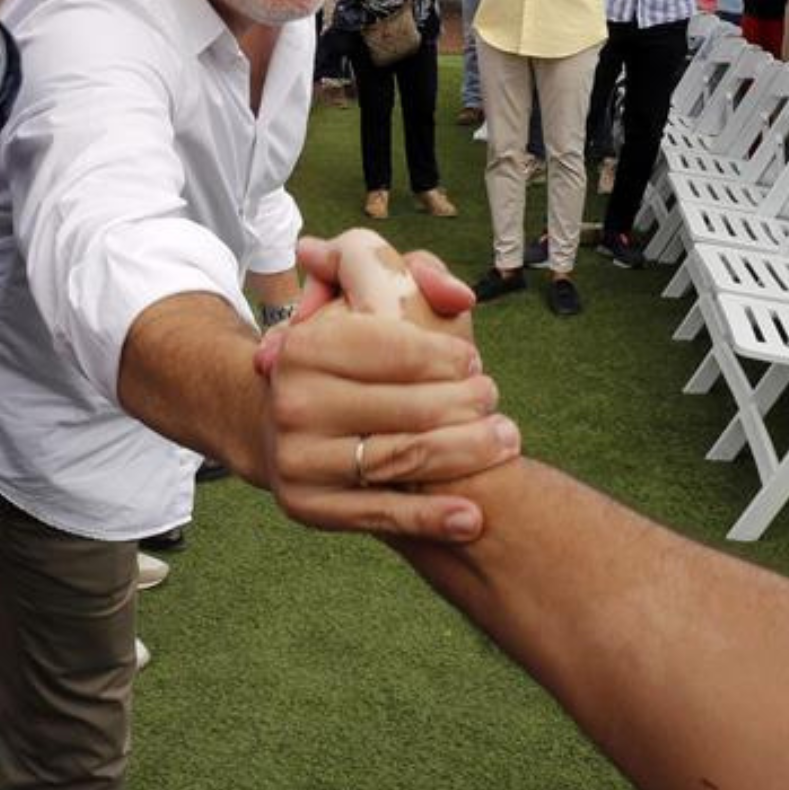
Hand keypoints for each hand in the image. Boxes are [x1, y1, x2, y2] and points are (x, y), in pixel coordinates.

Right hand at [258, 231, 517, 542]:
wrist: (284, 424)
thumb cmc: (343, 359)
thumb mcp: (362, 299)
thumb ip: (411, 271)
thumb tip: (458, 297)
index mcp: (306, 346)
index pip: (399, 348)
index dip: (449, 355)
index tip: (473, 361)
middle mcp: (294, 402)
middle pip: (411, 408)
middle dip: (468, 404)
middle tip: (493, 403)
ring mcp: (298, 457)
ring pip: (404, 458)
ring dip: (467, 454)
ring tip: (504, 442)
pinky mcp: (307, 505)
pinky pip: (380, 513)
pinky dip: (431, 518)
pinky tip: (471, 518)